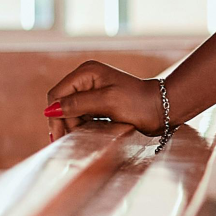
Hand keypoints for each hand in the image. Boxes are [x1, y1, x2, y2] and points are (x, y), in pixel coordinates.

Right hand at [45, 61, 166, 140]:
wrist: (164, 109)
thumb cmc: (140, 103)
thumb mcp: (108, 102)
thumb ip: (79, 104)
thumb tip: (51, 109)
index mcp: (86, 73)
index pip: (57, 94)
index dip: (54, 115)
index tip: (58, 137)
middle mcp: (87, 79)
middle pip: (63, 104)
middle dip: (65, 123)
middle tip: (72, 142)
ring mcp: (93, 91)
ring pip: (72, 112)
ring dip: (75, 126)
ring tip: (84, 140)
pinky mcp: (100, 103)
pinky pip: (84, 116)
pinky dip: (84, 126)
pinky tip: (90, 136)